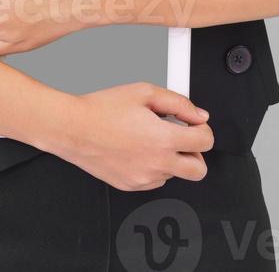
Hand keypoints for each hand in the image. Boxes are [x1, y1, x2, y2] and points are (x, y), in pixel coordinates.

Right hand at [50, 82, 213, 190]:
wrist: (73, 128)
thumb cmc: (103, 108)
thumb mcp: (144, 92)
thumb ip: (178, 103)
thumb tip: (198, 115)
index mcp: (164, 138)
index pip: (205, 142)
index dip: (203, 129)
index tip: (195, 124)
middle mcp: (157, 163)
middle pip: (199, 170)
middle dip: (196, 153)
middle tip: (182, 138)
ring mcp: (144, 178)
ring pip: (175, 174)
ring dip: (171, 157)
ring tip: (150, 138)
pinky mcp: (131, 186)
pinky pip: (155, 180)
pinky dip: (153, 166)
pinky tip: (138, 148)